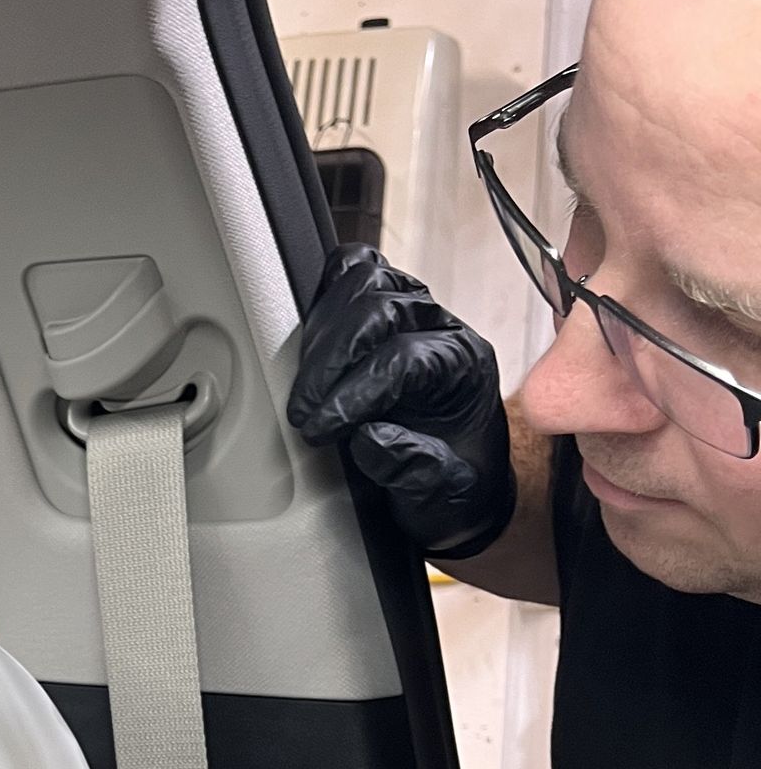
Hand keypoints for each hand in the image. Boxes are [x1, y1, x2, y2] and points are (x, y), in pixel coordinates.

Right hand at [289, 244, 514, 558]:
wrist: (454, 483)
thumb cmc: (451, 485)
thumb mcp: (442, 497)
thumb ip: (414, 471)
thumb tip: (369, 438)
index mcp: (464, 368)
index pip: (403, 358)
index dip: (353, 393)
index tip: (321, 429)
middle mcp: (440, 329)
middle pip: (379, 308)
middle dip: (330, 362)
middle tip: (304, 412)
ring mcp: (410, 312)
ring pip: (365, 280)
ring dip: (324, 330)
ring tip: (305, 382)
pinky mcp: (380, 306)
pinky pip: (354, 271)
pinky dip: (326, 292)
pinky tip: (309, 336)